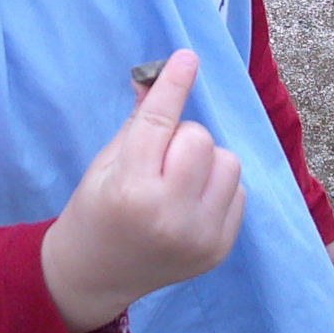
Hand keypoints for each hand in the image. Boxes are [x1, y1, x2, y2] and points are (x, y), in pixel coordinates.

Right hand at [41, 50, 245, 332]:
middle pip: (200, 139)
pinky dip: (218, 186)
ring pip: (227, 162)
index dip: (174, 86)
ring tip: (178, 180)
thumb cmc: (95, 210)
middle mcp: (168, 215)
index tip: (187, 57)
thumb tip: (159, 76)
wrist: (95, 275)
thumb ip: (138, 122)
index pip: (159, 123)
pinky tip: (191, 203)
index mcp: (130, 189)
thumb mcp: (105, 163)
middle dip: (182, 136)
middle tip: (161, 156)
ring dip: (206, 161)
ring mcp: (199, 236)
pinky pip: (238, 191)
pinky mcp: (219, 249)